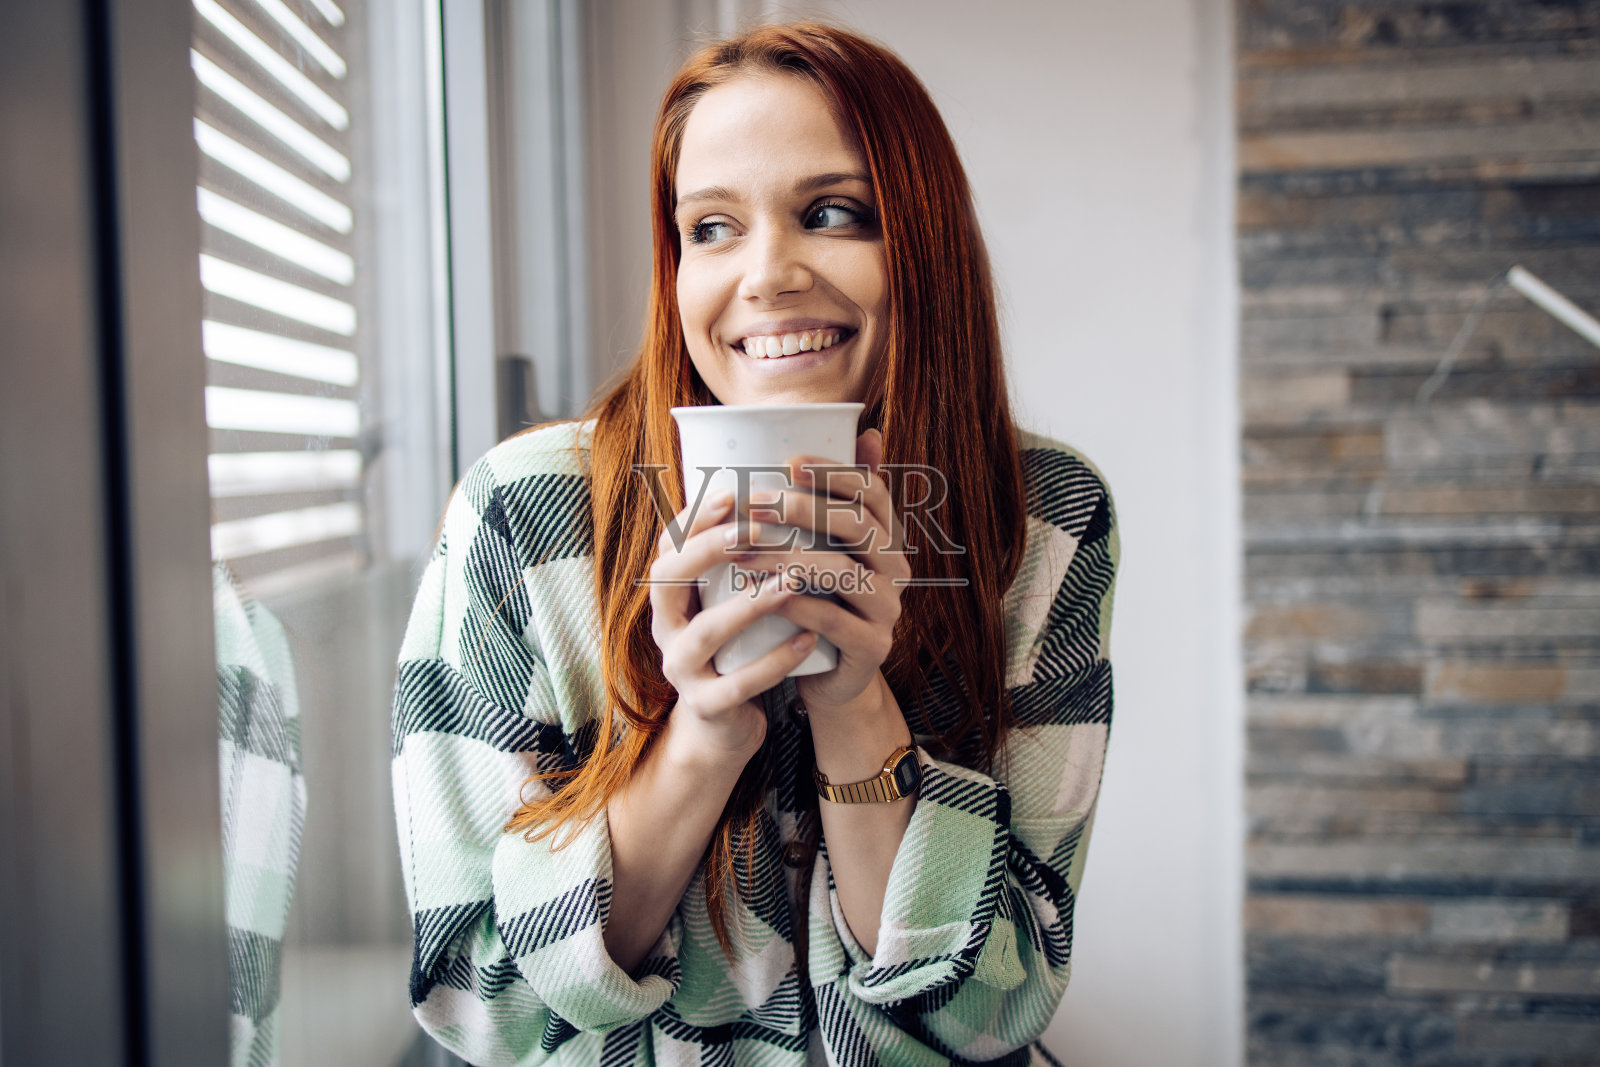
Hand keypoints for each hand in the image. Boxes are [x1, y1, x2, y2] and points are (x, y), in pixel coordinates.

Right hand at [648, 489, 817, 760]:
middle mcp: (665, 626)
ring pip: (706, 633)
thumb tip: (783, 485)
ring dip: (748, 604)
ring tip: (792, 581)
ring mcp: (681, 668)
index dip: (692, 518)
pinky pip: (738, 684)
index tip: (730, 492)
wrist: (726, 721)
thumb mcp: (731, 596)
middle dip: (707, 550)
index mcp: (669, 593)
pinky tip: (809, 640)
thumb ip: (748, 552)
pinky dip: (774, 662)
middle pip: (668, 579)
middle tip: (753, 530)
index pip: (668, 545)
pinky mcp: (706, 705)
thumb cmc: (736, 642)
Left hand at [742, 428, 910, 711]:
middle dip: (803, 509)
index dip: (834, 472)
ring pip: (841, 571)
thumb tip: (864, 430)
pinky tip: (758, 594)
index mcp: (887, 538)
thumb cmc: (819, 602)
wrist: (829, 678)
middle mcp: (897, 569)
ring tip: (739, 550)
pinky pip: (833, 620)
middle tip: (754, 503)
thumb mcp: (825, 549)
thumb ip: (835, 498)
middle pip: (857, 526)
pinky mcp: (873, 648)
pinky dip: (794, 604)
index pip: (872, 492)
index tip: (787, 462)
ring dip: (785, 557)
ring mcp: (888, 610)